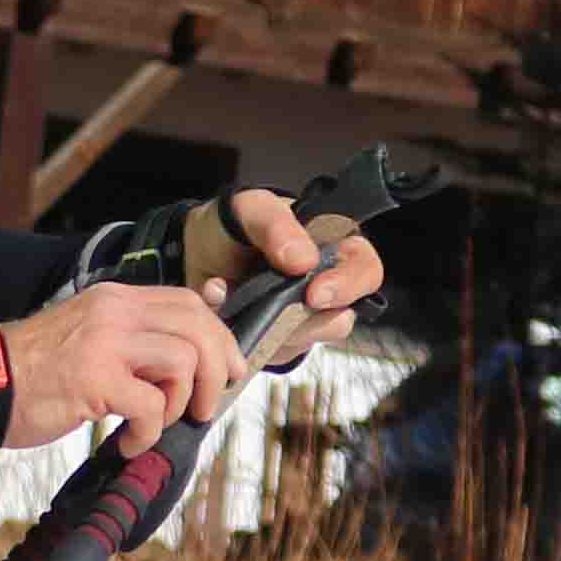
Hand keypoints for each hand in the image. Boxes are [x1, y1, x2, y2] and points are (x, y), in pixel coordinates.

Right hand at [0, 278, 249, 444]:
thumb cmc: (36, 370)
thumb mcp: (91, 334)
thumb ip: (136, 330)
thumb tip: (199, 315)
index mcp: (115, 298)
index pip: (189, 303)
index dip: (219, 338)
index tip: (226, 370)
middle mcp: (114, 311)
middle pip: (198, 328)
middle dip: (216, 372)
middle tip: (205, 406)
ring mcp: (105, 343)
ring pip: (184, 363)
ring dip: (181, 404)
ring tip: (156, 422)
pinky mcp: (94, 380)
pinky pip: (152, 407)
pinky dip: (148, 433)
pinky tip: (128, 443)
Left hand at [207, 185, 388, 372]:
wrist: (194, 253)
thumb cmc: (234, 226)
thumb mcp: (250, 209)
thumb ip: (277, 224)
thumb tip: (304, 260)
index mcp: (335, 249)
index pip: (365, 271)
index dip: (348, 286)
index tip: (315, 294)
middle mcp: (325, 288)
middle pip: (340, 318)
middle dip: (306, 320)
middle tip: (277, 313)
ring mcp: (300, 320)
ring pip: (304, 340)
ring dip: (269, 327)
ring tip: (232, 298)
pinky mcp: (274, 343)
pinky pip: (267, 352)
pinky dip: (243, 336)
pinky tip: (220, 311)